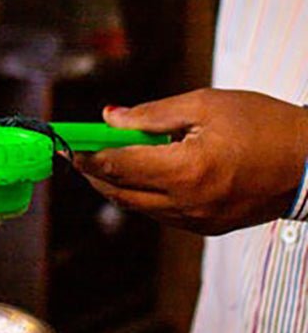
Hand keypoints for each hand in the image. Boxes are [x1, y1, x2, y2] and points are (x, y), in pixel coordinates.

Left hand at [74, 88, 307, 234]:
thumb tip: (109, 117)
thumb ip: (151, 114)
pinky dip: (141, 196)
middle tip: (78, 154)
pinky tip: (138, 176)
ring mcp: (198, 220)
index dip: (87, 156)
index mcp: (185, 170)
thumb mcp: (205, 105)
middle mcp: (188, 203)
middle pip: (120, 193)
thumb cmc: (264, 125)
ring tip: (102, 162)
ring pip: (138, 207)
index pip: (118, 166)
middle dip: (94, 174)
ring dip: (115, 186)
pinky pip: (161, 214)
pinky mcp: (208, 227)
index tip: (68, 145)